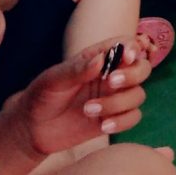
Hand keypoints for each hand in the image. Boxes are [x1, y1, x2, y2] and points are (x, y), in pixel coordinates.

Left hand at [4, 38, 150, 155]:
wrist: (33, 129)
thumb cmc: (41, 96)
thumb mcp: (54, 79)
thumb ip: (77, 69)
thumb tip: (101, 59)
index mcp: (99, 58)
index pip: (127, 45)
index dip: (133, 48)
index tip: (126, 58)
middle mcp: (112, 75)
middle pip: (142, 68)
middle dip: (132, 75)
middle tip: (111, 83)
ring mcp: (115, 97)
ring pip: (138, 95)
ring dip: (118, 103)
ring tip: (88, 110)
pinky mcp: (115, 118)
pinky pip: (134, 117)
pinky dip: (122, 121)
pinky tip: (102, 126)